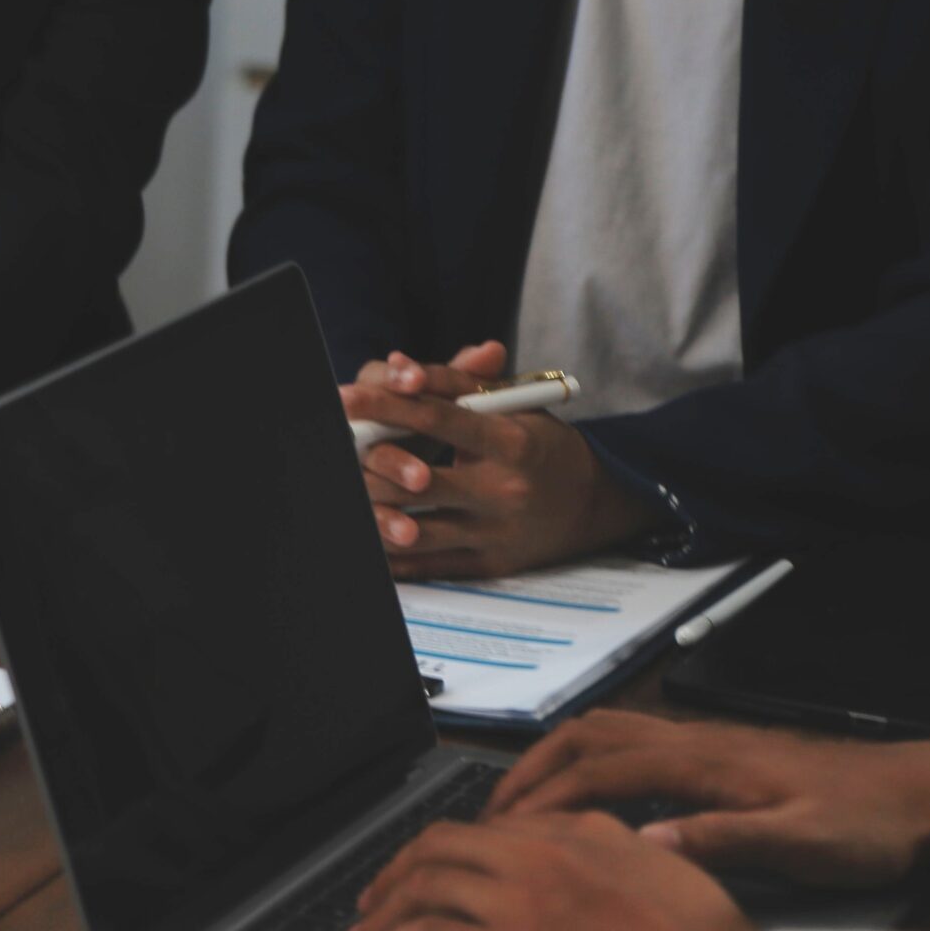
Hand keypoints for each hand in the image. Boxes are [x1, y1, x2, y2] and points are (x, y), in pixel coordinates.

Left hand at [341, 343, 662, 578]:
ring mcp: (494, 533)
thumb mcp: (512, 406)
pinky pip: (426, 565)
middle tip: (334, 449)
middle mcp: (503, 490)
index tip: (344, 397)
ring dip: (371, 512)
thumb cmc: (540, 445)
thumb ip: (455, 383)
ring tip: (342, 492)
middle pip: (417, 482)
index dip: (388, 405)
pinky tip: (363, 534)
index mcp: (511, 442)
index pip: (440, 419)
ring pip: (415, 530)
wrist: (595, 502)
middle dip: (367, 466)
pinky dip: (390, 553)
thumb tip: (397, 364)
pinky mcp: (487, 566)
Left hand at [341, 812, 755, 930]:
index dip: (453, 851)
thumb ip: (617, 849)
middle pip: (441, 845)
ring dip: (381, 908)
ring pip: (423, 886)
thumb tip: (590, 843)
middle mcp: (541, 854)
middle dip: (399, 869)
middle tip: (378, 896)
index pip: (492, 828)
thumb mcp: (666, 870)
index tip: (435, 872)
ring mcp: (519, 900)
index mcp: (581, 829)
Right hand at [489, 710, 929, 887]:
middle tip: (489, 818)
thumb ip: (721, 840)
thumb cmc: (864, 826)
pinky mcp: (709, 752)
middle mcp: (692, 741)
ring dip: (550, 761)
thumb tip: (643, 842)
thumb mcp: (800, 845)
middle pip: (585, 737)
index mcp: (705, 763)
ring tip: (517, 805)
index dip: (543, 799)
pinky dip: (582, 762)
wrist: (916, 795)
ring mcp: (698, 741)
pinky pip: (624, 742)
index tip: (501, 832)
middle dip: (528, 772)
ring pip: (600, 731)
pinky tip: (577, 797)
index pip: (599, 769)